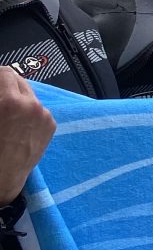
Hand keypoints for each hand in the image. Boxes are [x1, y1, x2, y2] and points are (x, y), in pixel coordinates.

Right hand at [0, 68, 52, 205]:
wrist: (1, 177)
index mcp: (10, 102)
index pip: (5, 73)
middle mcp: (31, 105)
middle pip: (18, 80)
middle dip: (5, 86)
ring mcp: (44, 115)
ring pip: (29, 95)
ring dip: (17, 98)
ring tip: (6, 114)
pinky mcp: (51, 125)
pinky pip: (38, 109)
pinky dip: (28, 112)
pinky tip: (17, 125)